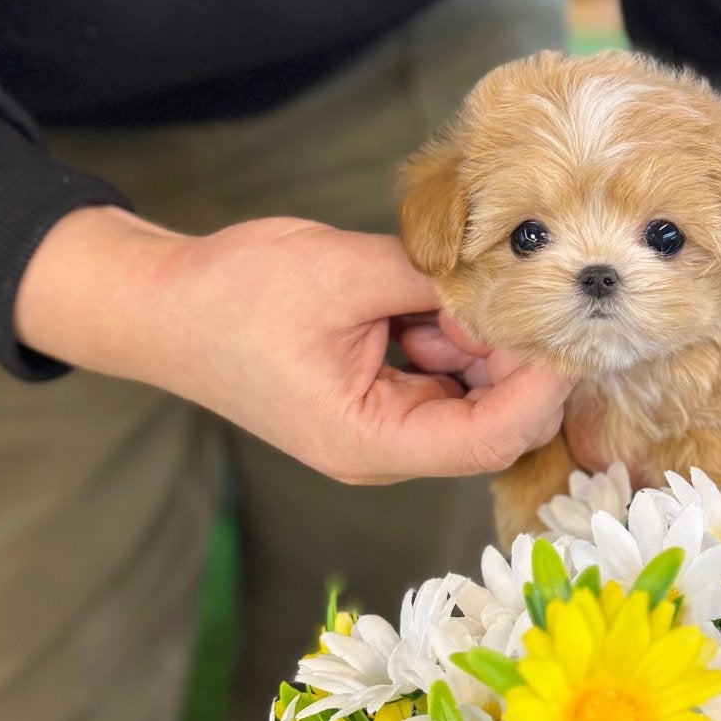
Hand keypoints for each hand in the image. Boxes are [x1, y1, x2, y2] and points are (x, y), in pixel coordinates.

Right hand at [14, 208, 569, 483]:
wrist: (157, 304)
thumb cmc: (230, 296)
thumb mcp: (341, 270)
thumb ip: (429, 280)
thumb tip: (506, 273)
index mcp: (371, 442)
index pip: (491, 437)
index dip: (541, 384)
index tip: (564, 323)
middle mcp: (383, 450)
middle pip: (494, 422)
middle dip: (513, 355)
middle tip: (518, 284)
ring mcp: (382, 427)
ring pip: (472, 394)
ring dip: (479, 338)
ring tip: (451, 281)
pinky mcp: (377, 398)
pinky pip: (441, 374)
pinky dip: (449, 332)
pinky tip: (430, 291)